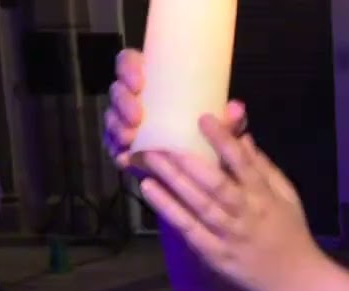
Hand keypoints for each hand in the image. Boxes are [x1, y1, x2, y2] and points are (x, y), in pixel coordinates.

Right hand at [102, 49, 247, 172]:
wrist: (204, 169)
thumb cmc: (208, 133)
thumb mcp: (223, 126)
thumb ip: (230, 120)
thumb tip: (236, 109)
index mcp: (154, 81)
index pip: (130, 62)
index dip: (128, 68)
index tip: (140, 82)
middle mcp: (135, 99)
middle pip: (117, 91)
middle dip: (122, 103)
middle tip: (137, 117)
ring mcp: (126, 123)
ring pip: (112, 120)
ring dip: (117, 128)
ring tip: (130, 139)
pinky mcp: (124, 148)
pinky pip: (114, 148)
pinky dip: (119, 154)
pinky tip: (126, 159)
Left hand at [138, 115, 323, 290]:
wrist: (295, 281)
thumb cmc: (291, 233)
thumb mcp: (287, 196)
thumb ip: (264, 167)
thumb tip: (243, 136)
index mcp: (265, 197)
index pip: (243, 164)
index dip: (223, 140)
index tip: (203, 118)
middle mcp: (246, 215)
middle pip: (214, 184)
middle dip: (186, 160)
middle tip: (159, 138)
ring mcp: (229, 236)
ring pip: (197, 205)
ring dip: (171, 180)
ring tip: (148, 158)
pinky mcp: (214, 255)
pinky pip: (188, 229)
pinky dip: (168, 209)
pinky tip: (150, 190)